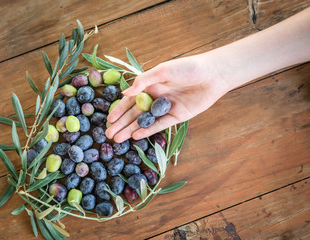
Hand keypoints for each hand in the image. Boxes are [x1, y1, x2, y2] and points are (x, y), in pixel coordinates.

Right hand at [105, 54, 230, 142]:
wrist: (212, 75)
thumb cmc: (187, 68)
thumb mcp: (163, 71)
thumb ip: (143, 81)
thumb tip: (124, 93)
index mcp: (150, 86)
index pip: (130, 101)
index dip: (119, 110)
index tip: (108, 120)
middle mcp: (155, 98)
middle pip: (135, 114)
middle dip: (122, 124)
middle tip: (109, 135)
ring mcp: (165, 108)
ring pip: (144, 122)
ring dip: (131, 130)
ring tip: (118, 139)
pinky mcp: (176, 117)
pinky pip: (159, 125)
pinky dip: (148, 131)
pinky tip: (136, 136)